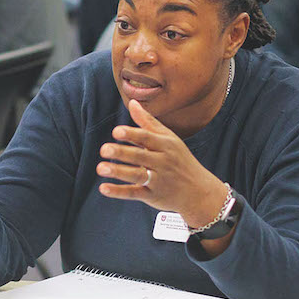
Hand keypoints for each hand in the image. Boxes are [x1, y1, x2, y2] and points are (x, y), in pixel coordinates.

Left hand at [96, 99, 229, 225]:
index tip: (116, 131)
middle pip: (140, 156)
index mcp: (165, 145)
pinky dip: (119, 192)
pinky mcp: (153, 196)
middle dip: (121, 153)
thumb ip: (148, 122)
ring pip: (137, 175)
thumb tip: (132, 102)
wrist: (199, 191)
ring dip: (118, 172)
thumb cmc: (180, 160)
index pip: (147, 138)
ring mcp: (158, 180)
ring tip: (100, 168)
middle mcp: (162, 162)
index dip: (131, 134)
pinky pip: (135, 193)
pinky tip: (104, 188)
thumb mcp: (169, 139)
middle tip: (104, 149)